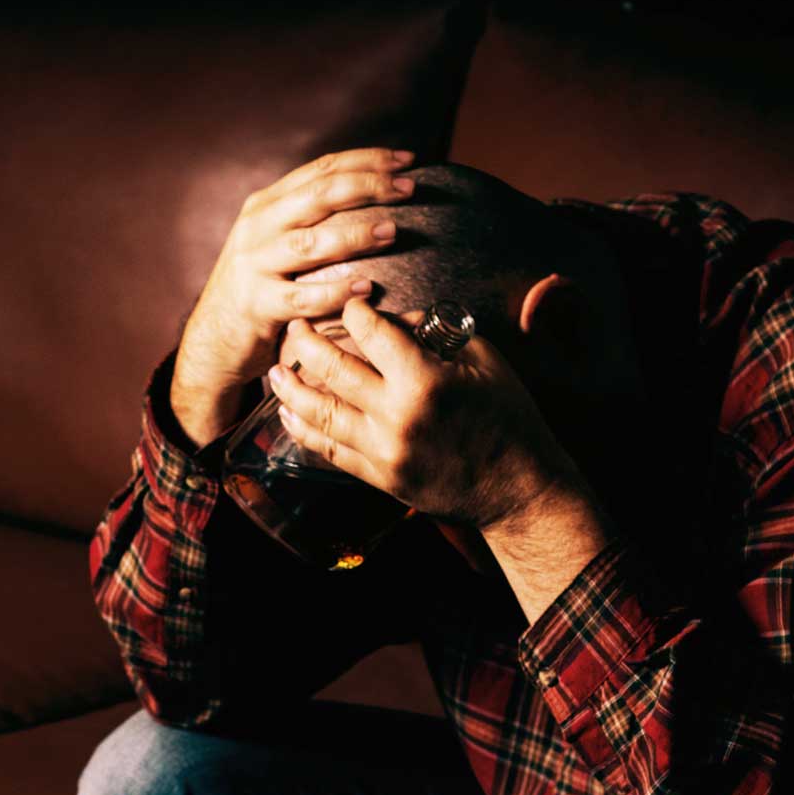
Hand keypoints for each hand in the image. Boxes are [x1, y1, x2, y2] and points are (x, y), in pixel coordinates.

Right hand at [169, 148, 416, 445]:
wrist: (215, 340)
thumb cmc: (263, 289)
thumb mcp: (277, 242)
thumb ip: (312, 219)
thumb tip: (373, 197)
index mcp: (267, 203)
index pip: (322, 168)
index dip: (367, 160)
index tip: (409, 160)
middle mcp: (258, 226)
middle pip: (319, 194)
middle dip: (369, 186)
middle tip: (410, 187)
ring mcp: (254, 264)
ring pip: (310, 242)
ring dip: (355, 235)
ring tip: (392, 232)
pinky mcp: (256, 304)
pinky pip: (302, 296)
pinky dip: (336, 292)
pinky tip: (366, 288)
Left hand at [269, 300, 584, 536]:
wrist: (517, 488)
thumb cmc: (508, 418)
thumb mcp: (484, 361)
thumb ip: (435, 336)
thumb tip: (394, 320)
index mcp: (425, 380)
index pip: (372, 333)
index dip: (354, 313)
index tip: (349, 306)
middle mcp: (396, 416)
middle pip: (332, 369)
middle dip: (305, 343)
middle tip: (293, 327)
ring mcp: (383, 451)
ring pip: (319, 413)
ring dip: (291, 388)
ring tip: (276, 370)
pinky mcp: (379, 478)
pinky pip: (329, 451)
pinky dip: (304, 430)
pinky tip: (288, 415)